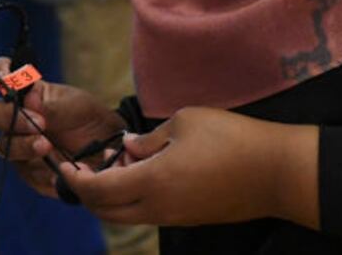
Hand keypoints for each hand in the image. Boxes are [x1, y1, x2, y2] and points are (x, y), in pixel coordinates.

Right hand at [0, 57, 124, 198]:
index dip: (0, 73)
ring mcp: (19, 145)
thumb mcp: (75, 105)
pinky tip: (56, 171)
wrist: (109, 149)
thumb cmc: (88, 118)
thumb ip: (50, 106)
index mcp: (26, 94)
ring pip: (5, 146)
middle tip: (40, 124)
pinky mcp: (29, 172)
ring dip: (24, 146)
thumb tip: (28, 101)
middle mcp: (16, 118)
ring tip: (48, 147)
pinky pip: (26, 173)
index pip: (2, 75)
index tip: (10, 80)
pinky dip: (40, 172)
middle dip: (11, 118)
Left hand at [56, 106, 318, 228]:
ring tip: (113, 167)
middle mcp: (158, 207)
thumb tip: (128, 148)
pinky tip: (141, 173)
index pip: (97, 190)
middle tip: (79, 170)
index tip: (64, 164)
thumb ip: (148, 138)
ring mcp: (175, 217)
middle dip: (86, 192)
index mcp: (152, 182)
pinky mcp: (189, 219)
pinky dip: (133, 199)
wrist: (277, 173)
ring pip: (126, 216)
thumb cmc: (232, 139)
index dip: (75, 180)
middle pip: (106, 211)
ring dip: (110, 197)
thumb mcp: (185, 122)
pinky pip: (148, 214)